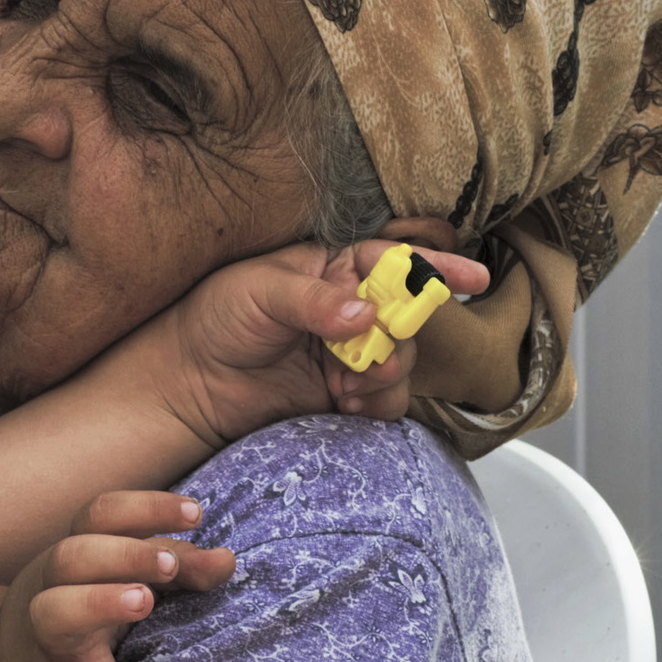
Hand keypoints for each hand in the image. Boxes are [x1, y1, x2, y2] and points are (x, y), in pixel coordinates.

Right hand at [0, 491, 233, 661]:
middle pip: (73, 555)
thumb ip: (181, 567)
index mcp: (81, 553)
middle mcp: (55, 587)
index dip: (146, 507)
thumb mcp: (134, 579)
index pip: (102, 515)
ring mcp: (43, 638)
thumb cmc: (93, 610)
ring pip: (51, 611)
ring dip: (97, 602)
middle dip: (124, 553)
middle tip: (170, 564)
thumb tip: (226, 559)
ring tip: (143, 601)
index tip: (196, 514)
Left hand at [151, 237, 489, 447]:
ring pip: (402, 359)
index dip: (434, 266)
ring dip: (387, 371)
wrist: (188, 382)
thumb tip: (365, 312)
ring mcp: (349, 353)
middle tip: (378, 352)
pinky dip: (377, 401)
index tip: (472, 276)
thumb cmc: (215, 319)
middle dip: (402, 333)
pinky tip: (345, 400)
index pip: (392, 261)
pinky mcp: (344, 394)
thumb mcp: (258, 292)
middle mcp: (349, 308)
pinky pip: (385, 398)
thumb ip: (314, 300)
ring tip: (349, 381)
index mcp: (331, 268)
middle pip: (406, 315)